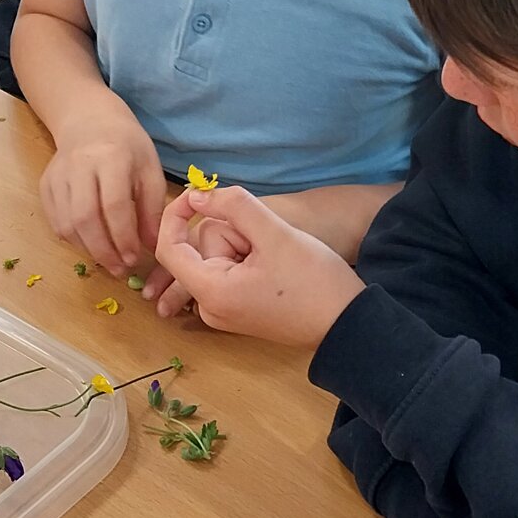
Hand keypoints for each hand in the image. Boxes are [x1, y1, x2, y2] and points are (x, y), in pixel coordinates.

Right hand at [37, 112, 165, 274]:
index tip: (134, 258)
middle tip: (119, 269)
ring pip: (67, 223)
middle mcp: (79, 165)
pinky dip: (73, 240)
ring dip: (87, 249)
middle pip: (85, 217)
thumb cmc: (127, 146)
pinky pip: (56, 221)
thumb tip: (152, 247)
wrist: (89, 120)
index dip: (123, 237)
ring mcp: (58, 175)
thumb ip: (152, 208)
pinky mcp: (46, 185)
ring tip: (107, 261)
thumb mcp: (149, 169)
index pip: (114, 205)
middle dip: (103, 250)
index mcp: (111, 157)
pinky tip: (91, 245)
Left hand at [151, 186, 362, 345]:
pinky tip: (275, 267)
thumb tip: (195, 196)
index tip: (199, 194)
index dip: (176, 214)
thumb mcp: (275, 233)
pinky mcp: (238, 309)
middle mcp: (210, 307)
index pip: (168, 247)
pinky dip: (247, 258)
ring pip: (217, 256)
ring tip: (275, 258)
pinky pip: (228, 270)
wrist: (349, 323)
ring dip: (244, 244)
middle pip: (200, 248)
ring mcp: (224, 311)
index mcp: (211, 292)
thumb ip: (232, 206)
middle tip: (268, 243)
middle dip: (233, 233)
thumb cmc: (315, 281)